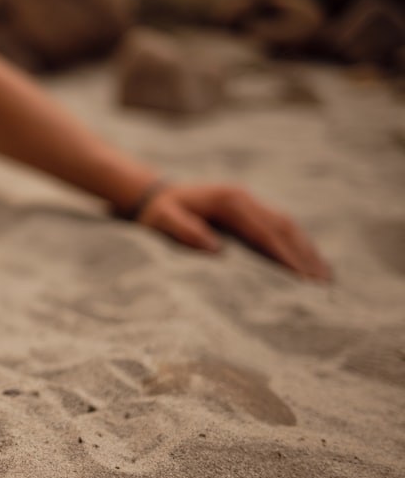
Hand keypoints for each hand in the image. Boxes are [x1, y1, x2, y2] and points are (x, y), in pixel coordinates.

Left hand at [136, 183, 330, 280]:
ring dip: (305, 249)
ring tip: (324, 277)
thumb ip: (185, 231)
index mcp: (228, 201)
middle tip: (323, 283)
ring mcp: (247, 202)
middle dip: (304, 254)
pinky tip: (306, 262)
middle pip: (283, 227)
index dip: (284, 254)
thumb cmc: (157, 212)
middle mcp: (243, 199)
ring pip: (285, 225)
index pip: (264, 231)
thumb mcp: (163, 220)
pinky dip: (295, 243)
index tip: (301, 277)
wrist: (153, 194)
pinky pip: (277, 226)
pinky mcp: (247, 209)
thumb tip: (217, 250)